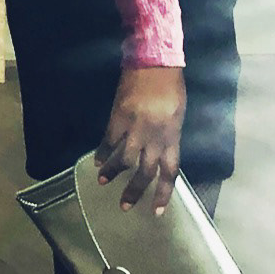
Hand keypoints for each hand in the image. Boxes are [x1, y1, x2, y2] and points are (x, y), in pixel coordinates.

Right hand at [96, 66, 186, 213]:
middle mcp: (154, 137)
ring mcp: (135, 128)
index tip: (155, 211)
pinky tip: (97, 160)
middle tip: (124, 206)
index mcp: (172, 137)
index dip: (162, 193)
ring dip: (112, 173)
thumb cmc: (171, 87)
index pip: (169, 172)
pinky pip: (108, 141)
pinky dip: (102, 152)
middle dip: (134, 192)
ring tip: (103, 182)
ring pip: (123, 160)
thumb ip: (169, 136)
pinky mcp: (118, 118)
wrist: (154, 62)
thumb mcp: (177, 115)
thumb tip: (159, 153)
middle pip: (145, 172)